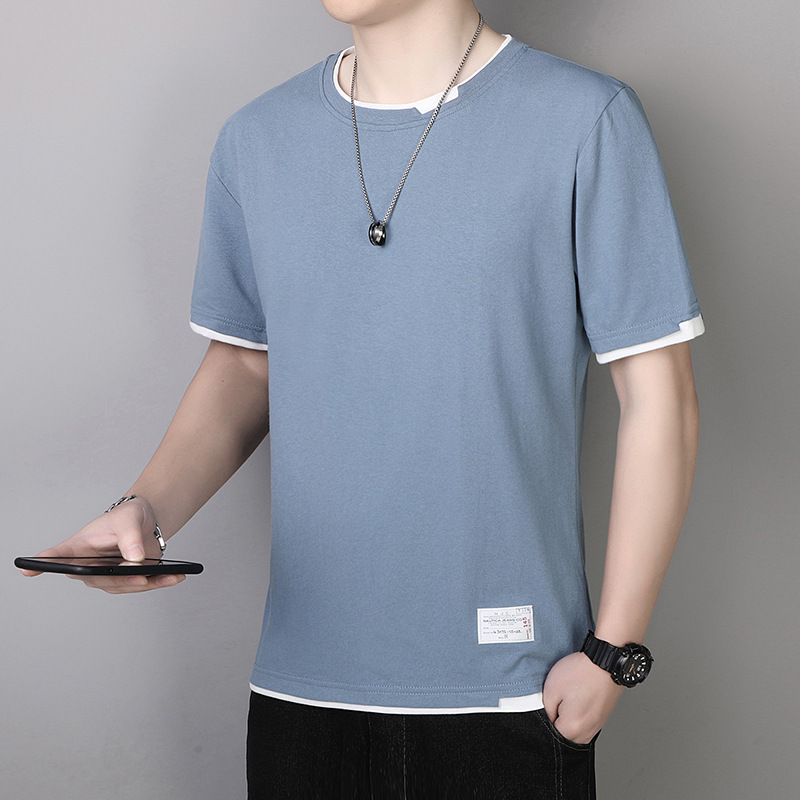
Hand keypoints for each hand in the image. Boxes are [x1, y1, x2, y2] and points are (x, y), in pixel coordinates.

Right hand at [17, 496, 184, 593]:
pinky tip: (177, 577)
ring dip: (147, 583)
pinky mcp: (127, 580)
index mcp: (79, 547)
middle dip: (121, 580)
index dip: (42, 563)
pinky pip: (142, 584)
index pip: (57, 555)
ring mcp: (107, 576)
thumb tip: (134, 558)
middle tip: (140, 577)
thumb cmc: (128, 515)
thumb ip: (129, 537)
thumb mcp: (128, 518)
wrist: (148, 520)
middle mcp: (89, 566)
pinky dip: (160, 582)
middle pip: (97, 578)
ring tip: (171, 576)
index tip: (27, 569)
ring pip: (123, 586)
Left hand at [542, 651, 623, 743]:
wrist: (605, 662)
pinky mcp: (602, 718)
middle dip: (559, 720)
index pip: (551, 734)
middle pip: (565, 736)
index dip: (547, 718)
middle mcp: (587, 732)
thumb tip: (548, 720)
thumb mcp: (551, 688)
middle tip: (560, 700)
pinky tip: (578, 699)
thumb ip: (547, 710)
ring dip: (570, 719)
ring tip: (570, 698)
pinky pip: (586, 725)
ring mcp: (596, 726)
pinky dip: (579, 715)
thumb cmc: (581, 672)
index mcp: (572, 729)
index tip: (550, 705)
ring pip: (576, 731)